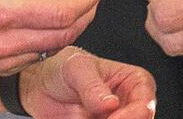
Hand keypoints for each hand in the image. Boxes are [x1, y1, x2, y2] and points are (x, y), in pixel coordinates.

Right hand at [0, 0, 105, 75]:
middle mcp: (4, 41)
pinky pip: (39, 55)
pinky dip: (53, 39)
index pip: (61, 10)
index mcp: (3, 11)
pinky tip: (52, 25)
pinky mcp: (3, 70)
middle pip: (64, 32)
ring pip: (55, 45)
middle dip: (86, 13)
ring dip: (73, 26)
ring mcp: (4, 60)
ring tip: (76, 7)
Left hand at [21, 47, 156, 118]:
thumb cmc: (60, 69)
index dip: (136, 112)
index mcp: (131, 80)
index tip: (114, 118)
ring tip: (86, 117)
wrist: (37, 88)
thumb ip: (92, 85)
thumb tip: (111, 103)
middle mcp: (127, 104)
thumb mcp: (75, 68)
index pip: (145, 99)